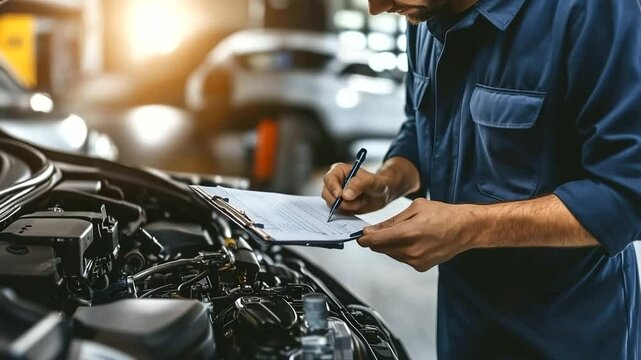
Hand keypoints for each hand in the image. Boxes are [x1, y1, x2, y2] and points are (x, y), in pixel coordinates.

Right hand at [321, 162, 390, 213]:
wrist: (380, 194)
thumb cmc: (375, 183)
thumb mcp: (370, 181)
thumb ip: (358, 185)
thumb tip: (345, 195)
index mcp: (339, 170)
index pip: (329, 179)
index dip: (332, 188)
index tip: (340, 195)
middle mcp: (334, 182)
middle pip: (326, 193)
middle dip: (340, 201)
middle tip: (355, 203)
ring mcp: (335, 194)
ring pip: (331, 204)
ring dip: (346, 207)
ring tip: (360, 203)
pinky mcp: (338, 205)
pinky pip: (337, 211)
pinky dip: (347, 211)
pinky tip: (357, 206)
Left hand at [358, 198, 475, 271]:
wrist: (465, 229)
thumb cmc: (443, 214)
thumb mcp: (415, 208)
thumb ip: (392, 220)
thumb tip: (373, 229)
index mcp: (409, 233)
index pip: (375, 241)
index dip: (364, 238)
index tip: (360, 235)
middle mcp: (411, 251)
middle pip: (381, 248)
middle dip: (376, 240)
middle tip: (377, 230)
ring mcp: (416, 261)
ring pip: (390, 254)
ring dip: (389, 245)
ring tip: (402, 232)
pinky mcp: (421, 267)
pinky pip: (402, 258)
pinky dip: (401, 250)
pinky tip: (411, 240)